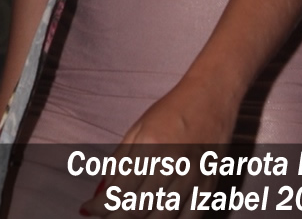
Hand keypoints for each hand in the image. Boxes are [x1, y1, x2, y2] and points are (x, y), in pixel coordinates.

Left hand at [79, 82, 237, 215]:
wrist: (211, 96)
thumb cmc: (172, 110)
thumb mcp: (139, 128)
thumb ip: (120, 161)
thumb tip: (103, 192)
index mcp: (149, 145)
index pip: (119, 191)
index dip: (100, 206)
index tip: (89, 208)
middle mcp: (171, 163)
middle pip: (137, 209)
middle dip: (116, 217)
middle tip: (106, 215)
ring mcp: (192, 176)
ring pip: (161, 218)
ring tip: (128, 217)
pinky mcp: (209, 185)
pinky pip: (188, 218)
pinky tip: (156, 218)